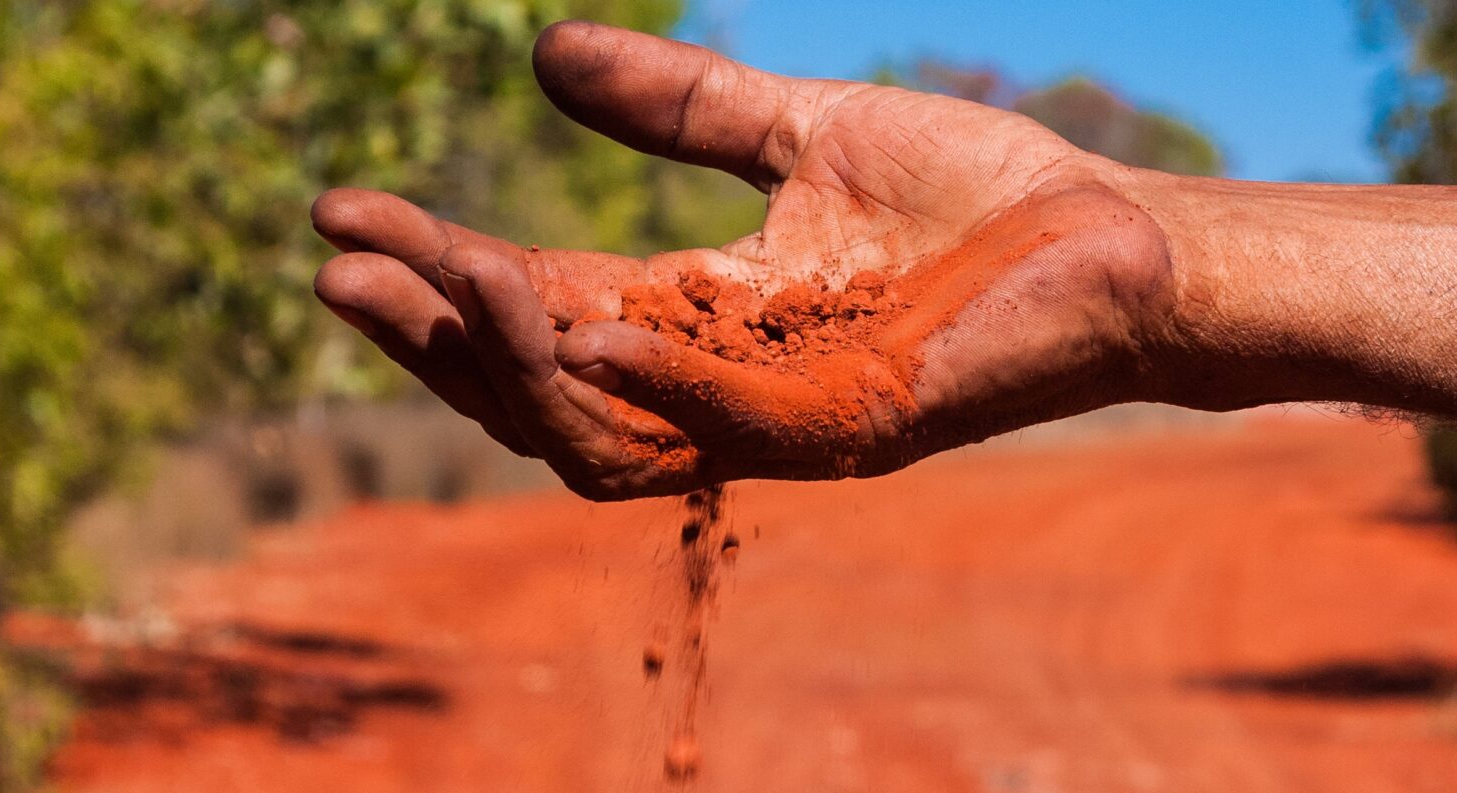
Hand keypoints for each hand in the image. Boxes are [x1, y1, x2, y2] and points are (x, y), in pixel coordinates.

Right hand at [310, 21, 1182, 499]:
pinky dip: (654, 383)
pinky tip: (583, 321)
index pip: (532, 308)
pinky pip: (731, 428)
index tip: (338, 207)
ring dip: (515, 364)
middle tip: (339, 266)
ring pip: (605, 433)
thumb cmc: (976, 197)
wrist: (1118, 234)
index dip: (432, 268)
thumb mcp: (797, 132)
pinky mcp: (858, 426)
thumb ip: (680, 109)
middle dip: (432, 335)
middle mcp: (721, 385)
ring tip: (446, 272)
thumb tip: (542, 53)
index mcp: (698, 319)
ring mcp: (783, 419)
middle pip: (537, 389)